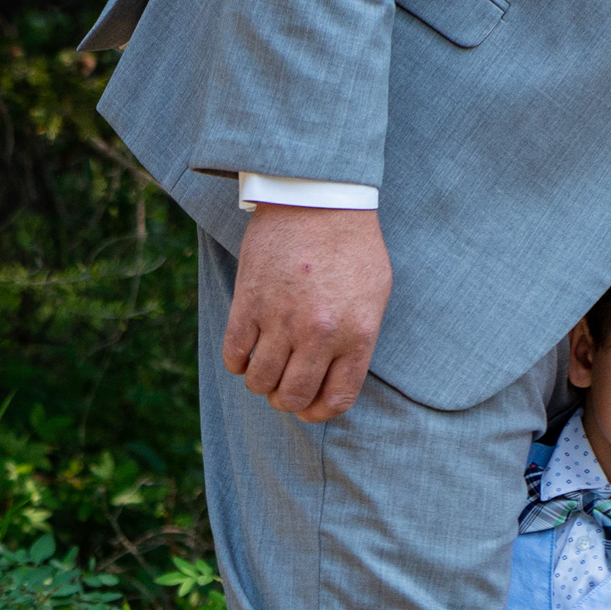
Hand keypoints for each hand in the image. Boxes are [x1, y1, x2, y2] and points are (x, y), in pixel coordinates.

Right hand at [223, 206, 392, 421]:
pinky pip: (235, 355)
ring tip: (264, 370)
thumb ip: (358, 339)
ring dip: (260, 384)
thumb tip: (337, 375)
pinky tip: (245, 354)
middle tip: (283, 389)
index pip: (336, 399)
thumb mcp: (375, 295)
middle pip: (294, 397)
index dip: (319, 412)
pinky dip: (237, 363)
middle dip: (287, 401)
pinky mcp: (249, 302)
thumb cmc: (352, 245)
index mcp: (356, 335)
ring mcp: (281, 320)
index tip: (310, 408)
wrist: (318, 197)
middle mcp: (319, 335)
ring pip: (261, 382)